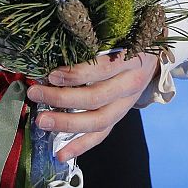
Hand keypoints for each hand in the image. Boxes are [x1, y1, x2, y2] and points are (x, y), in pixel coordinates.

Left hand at [25, 51, 159, 161]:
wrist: (152, 56)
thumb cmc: (127, 39)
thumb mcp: (118, 33)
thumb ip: (92, 40)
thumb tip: (53, 46)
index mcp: (130, 59)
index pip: (102, 69)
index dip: (77, 74)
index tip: (52, 74)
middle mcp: (130, 84)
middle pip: (96, 97)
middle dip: (62, 99)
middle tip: (35, 94)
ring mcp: (125, 104)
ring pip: (98, 121)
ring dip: (67, 123)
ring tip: (41, 121)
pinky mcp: (119, 117)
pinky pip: (101, 135)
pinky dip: (80, 146)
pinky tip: (61, 154)